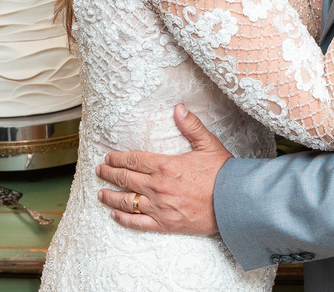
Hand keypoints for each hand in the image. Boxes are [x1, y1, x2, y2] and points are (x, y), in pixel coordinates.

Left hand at [95, 104, 230, 234]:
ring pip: (126, 201)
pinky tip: (115, 215)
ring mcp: (159, 207)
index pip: (133, 160)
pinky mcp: (164, 224)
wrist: (234, 203)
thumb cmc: (222, 174)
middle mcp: (157, 187)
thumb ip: (191, 126)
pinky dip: (124, 219)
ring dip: (110, 196)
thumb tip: (178, 108)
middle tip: (99, 171)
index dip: (118, 158)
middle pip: (125, 179)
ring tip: (100, 193)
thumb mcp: (208, 144)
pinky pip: (137, 223)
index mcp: (165, 166)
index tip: (108, 157)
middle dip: (109, 174)